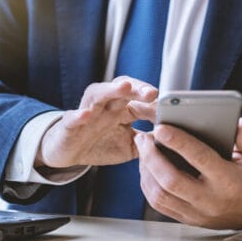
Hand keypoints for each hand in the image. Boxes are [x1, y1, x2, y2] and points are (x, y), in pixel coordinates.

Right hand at [36, 76, 157, 167]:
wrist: (68, 153)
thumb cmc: (100, 144)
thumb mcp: (130, 146)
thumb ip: (148, 142)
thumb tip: (172, 141)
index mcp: (121, 109)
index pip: (139, 98)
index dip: (153, 103)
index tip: (169, 109)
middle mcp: (105, 105)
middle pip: (122, 89)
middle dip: (138, 88)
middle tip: (153, 92)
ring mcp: (87, 112)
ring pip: (99, 94)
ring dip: (112, 90)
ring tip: (126, 88)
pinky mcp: (69, 123)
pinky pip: (73, 117)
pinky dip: (78, 115)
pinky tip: (85, 115)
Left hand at [135, 117, 241, 229]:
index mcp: (228, 181)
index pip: (200, 159)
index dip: (179, 142)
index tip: (161, 128)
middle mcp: (210, 200)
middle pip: (171, 180)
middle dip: (152, 157)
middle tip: (143, 138)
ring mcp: (196, 212)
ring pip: (161, 195)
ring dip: (146, 171)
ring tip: (143, 151)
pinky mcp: (186, 219)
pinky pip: (159, 205)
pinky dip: (148, 186)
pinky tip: (146, 169)